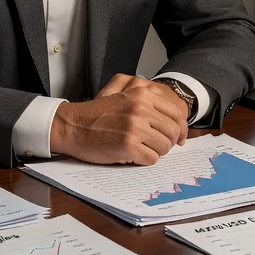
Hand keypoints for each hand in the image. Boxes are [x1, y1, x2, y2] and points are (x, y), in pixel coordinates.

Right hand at [50, 74, 188, 164]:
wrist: (73, 125)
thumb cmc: (99, 115)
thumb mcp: (126, 97)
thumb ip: (150, 104)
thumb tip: (178, 123)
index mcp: (143, 93)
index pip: (177, 112)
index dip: (180, 128)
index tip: (178, 138)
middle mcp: (141, 107)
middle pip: (173, 131)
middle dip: (168, 142)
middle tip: (157, 146)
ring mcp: (135, 126)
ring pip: (164, 147)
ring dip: (155, 152)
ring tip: (142, 149)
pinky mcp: (128, 145)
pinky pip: (151, 159)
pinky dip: (144, 160)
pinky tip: (133, 155)